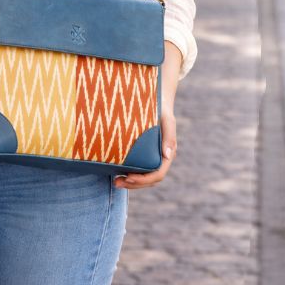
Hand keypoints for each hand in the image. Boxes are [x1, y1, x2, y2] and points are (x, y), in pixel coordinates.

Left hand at [113, 41, 181, 189]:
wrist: (156, 99)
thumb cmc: (161, 109)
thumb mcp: (167, 120)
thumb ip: (169, 137)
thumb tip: (168, 156)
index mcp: (167, 153)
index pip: (157, 174)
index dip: (144, 179)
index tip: (129, 177)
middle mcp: (160, 158)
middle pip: (148, 179)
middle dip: (133, 184)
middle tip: (116, 182)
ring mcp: (152, 156)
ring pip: (143, 177)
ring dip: (130, 182)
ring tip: (114, 181)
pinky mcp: (143, 153)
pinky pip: (137, 168)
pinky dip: (128, 172)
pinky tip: (116, 171)